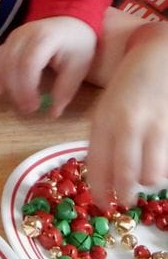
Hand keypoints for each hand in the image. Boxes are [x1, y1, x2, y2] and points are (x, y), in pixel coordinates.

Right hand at [0, 16, 95, 116]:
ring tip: (19, 103)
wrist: (70, 21)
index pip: (28, 63)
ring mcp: (12, 37)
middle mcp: (23, 35)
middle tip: (27, 109)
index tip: (34, 106)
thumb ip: (65, 89)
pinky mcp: (6, 42)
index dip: (27, 87)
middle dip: (16, 90)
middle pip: (11, 64)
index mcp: (44, 38)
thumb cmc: (77, 44)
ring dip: (6, 85)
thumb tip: (52, 113)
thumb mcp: (79, 66)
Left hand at [85, 24, 167, 202]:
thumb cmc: (130, 85)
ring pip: (152, 174)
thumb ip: (104, 136)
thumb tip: (104, 174)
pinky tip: (161, 165)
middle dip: (125, 195)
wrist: (160, 55)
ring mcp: (156, 126)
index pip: (97, 163)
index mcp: (104, 119)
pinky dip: (165, 169)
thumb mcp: (107, 107)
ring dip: (149, 182)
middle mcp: (128, 124)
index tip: (101, 203)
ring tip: (146, 179)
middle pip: (125, 175)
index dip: (99, 188)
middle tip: (125, 201)